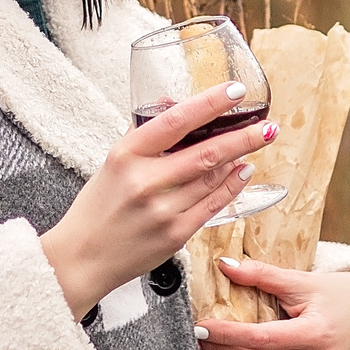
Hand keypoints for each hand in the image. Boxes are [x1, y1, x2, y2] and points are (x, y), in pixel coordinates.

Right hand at [39, 82, 275, 318]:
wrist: (82, 259)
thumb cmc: (97, 207)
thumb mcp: (113, 162)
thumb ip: (144, 133)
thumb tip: (172, 103)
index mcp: (126, 155)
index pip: (174, 120)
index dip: (209, 103)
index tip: (234, 91)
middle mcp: (145, 182)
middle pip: (205, 153)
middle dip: (242, 136)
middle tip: (267, 125)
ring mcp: (163, 210)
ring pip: (213, 178)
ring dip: (240, 159)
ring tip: (256, 143)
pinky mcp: (175, 235)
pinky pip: (213, 205)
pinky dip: (232, 186)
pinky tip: (243, 172)